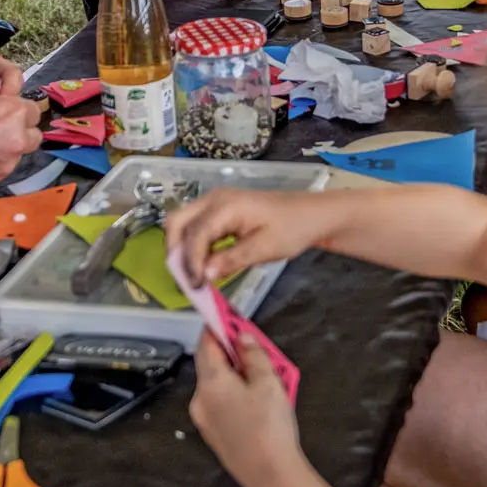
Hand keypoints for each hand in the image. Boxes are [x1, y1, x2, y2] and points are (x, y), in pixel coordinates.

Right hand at [0, 95, 43, 190]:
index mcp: (12, 111)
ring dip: (10, 147)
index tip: (10, 110)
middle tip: (4, 127)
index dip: (20, 110)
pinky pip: (4, 167)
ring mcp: (8, 160)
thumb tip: (0, 108)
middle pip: (35, 134)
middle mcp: (16, 137)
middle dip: (22, 131)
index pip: (33, 109)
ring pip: (20, 153)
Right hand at [166, 188, 336, 287]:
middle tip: (186, 280)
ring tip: (195, 278)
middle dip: (176, 252)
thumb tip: (204, 274)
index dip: (191, 262)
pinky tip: (206, 266)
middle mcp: (213, 199)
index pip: (195, 234)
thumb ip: (232, 260)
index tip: (195, 286)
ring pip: (183, 225)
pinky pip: (197, 228)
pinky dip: (195, 247)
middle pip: (177, 222)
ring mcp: (215, 203)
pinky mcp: (219, 212)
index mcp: (225, 205)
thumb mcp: (265, 248)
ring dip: (184, 251)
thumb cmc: (292, 228)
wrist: (311, 215)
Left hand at [190, 331, 302, 486]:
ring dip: (235, 375)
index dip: (217, 327)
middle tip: (255, 348)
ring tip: (263, 375)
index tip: (229, 317)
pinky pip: (221, 405)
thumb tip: (243, 338)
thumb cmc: (270, 426)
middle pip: (210, 365)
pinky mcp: (214, 436)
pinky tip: (257, 401)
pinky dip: (234, 394)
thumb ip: (254, 356)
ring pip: (217, 386)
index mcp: (210, 382)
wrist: (271, 476)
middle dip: (231, 353)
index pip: (206, 343)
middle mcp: (200, 399)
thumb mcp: (268, 383)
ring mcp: (205, 420)